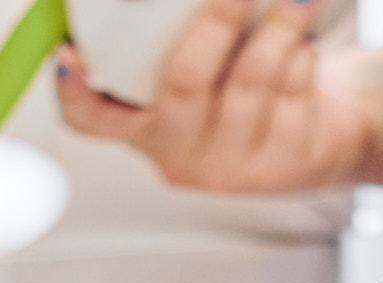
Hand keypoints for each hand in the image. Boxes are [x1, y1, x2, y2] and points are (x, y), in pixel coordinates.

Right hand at [54, 0, 382, 191]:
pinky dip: (300, 55)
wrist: (314, 146)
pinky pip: (289, 93)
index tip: (68, 54)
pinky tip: (302, 42)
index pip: (91, 119)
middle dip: (216, 20)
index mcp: (145, 130)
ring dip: (276, 26)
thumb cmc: (244, 94)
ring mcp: (231, 166)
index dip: (74, 90)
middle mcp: (181, 156)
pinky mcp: (281, 164)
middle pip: (185, 82)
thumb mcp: (203, 75)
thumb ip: (176, 41)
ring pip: (248, 81)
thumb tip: (171, 0)